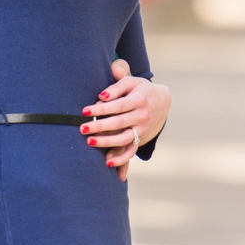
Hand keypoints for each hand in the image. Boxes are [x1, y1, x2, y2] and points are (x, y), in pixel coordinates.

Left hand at [82, 59, 170, 181]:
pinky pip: (131, 151)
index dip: (102, 109)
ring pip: (124, 139)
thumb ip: (118, 82)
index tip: (85, 111)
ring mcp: (142, 129)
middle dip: (100, 126)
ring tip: (89, 142)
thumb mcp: (132, 81)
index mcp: (139, 99)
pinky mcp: (141, 139)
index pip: (118, 105)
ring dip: (107, 142)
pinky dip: (121, 159)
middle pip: (119, 123)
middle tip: (82, 128)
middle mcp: (142, 116)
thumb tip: (103, 92)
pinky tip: (107, 162)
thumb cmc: (140, 89)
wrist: (162, 102)